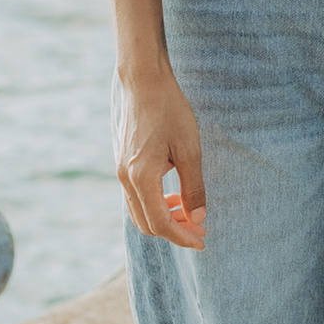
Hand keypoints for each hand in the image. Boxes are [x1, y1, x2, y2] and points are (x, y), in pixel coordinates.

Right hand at [115, 65, 206, 244]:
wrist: (144, 82)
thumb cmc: (170, 111)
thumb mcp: (190, 150)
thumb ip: (194, 187)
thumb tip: (198, 218)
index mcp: (141, 178)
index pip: (161, 223)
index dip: (182, 237)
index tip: (202, 240)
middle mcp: (126, 179)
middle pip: (147, 224)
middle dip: (174, 231)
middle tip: (199, 228)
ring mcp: (121, 172)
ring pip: (140, 212)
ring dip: (164, 218)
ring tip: (189, 211)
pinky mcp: (122, 164)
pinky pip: (136, 197)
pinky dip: (155, 204)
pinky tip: (173, 194)